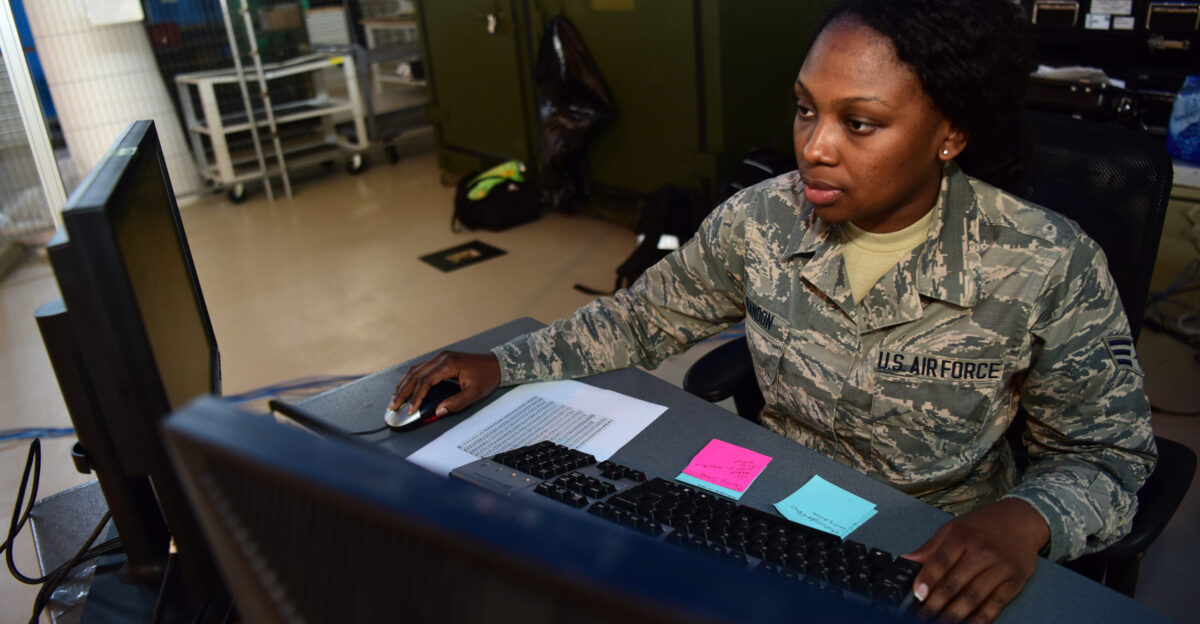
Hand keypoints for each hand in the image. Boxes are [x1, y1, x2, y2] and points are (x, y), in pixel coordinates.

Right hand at [389, 351, 500, 416]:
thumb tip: (438, 411)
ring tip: (394, 399)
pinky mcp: (439, 360)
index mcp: (448, 364)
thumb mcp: (474, 393)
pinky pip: (420, 369)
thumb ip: (456, 403)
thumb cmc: (486, 377)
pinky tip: (405, 388)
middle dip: (402, 392)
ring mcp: (439, 357)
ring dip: (403, 385)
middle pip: (415, 375)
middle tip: (393, 406)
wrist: (495, 364)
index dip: (416, 397)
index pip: (425, 381)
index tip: (410, 410)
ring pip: (414, 370)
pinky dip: (410, 380)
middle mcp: (440, 358)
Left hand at [903, 497, 1048, 623]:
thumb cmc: (985, 524)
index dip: (927, 579)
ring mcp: (1000, 568)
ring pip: (973, 597)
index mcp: (963, 537)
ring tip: (940, 623)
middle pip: (955, 583)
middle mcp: (982, 552)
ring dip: (955, 615)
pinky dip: (980, 618)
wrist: (1023, 519)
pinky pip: (995, 604)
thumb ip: (930, 547)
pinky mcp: (1014, 582)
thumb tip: (906, 560)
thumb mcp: (954, 527)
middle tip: (923, 616)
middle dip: (936, 604)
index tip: (918, 594)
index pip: (941, 561)